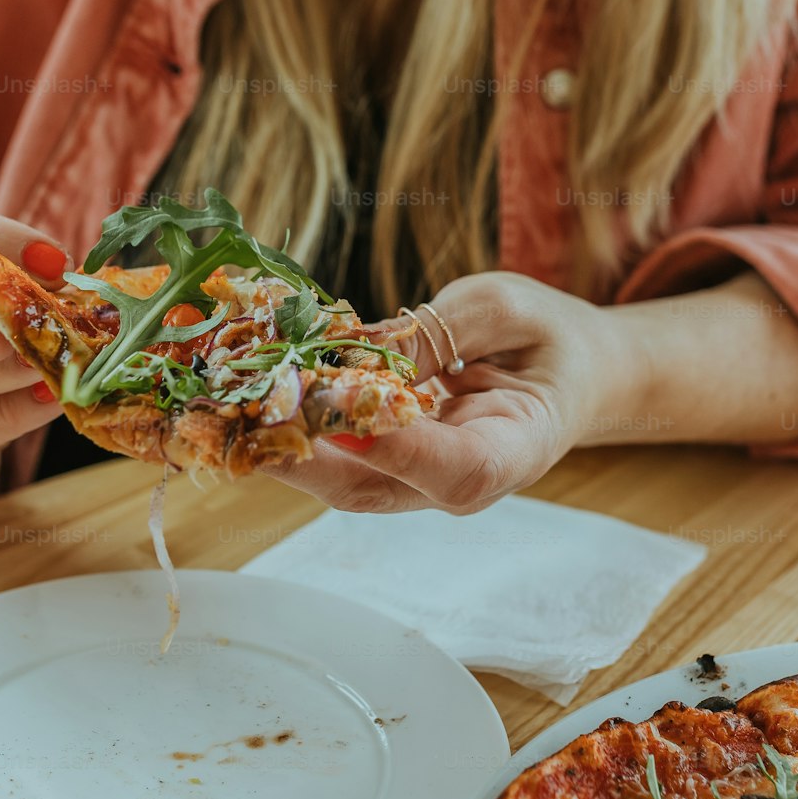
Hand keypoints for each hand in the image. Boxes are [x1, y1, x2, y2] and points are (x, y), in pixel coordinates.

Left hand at [266, 272, 635, 514]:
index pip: (454, 472)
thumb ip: (438, 330)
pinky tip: (251, 393)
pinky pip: (334, 455)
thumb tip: (361, 352)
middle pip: (373, 491)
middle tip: (249, 411)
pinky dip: (291, 428)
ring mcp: (416, 480)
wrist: (569, 371)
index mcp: (514, 452)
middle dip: (303, 457)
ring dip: (280, 445)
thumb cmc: (546, 337)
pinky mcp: (386, 461)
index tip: (343, 414)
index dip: (397, 450)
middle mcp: (457, 483)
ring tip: (228, 403)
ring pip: (339, 480)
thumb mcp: (505, 308)